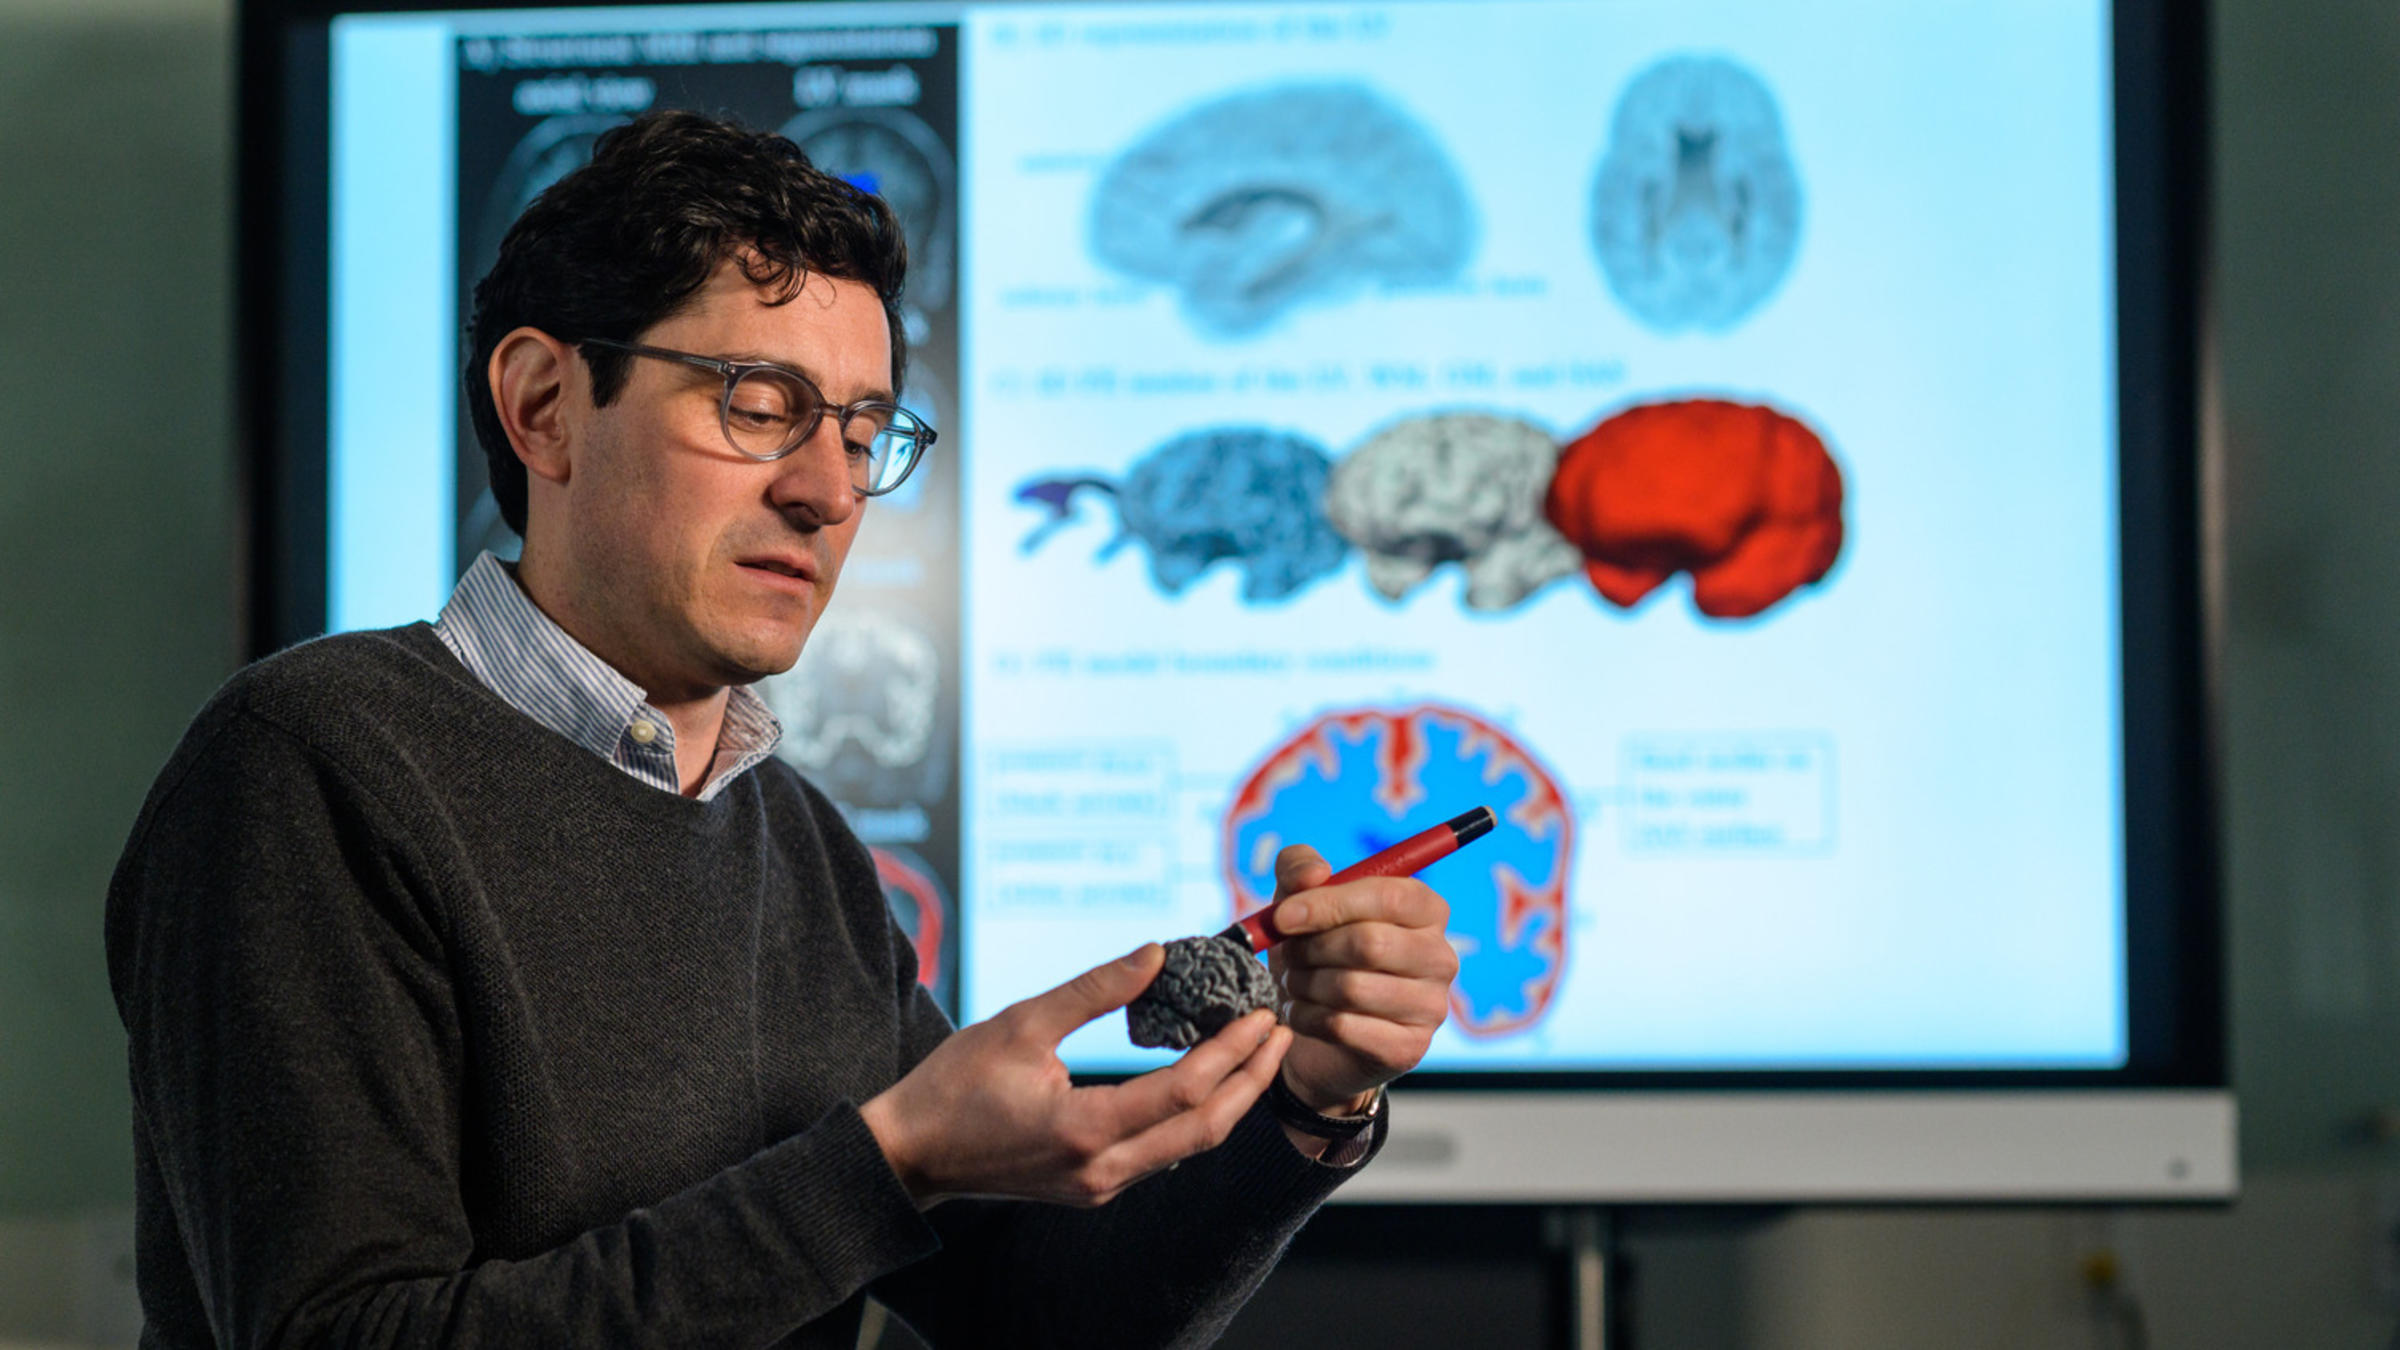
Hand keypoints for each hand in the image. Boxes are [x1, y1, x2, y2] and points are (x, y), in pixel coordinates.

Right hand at [860, 944, 1290, 1207]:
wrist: (911, 1155)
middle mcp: (1103, 1170)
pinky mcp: (1094, 1186)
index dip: (1232, 1051)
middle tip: (1281, 1030)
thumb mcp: (1020, 1022)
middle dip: (1251, 1080)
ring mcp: (1100, 1186)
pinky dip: (1193, 1112)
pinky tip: (1205, 1074)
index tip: (1262, 1013)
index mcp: (1085, 1130)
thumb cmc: (953, 1085)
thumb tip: (1156, 952)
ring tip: (1255, 1047)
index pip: (1185, 1091)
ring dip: (1228, 1097)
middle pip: (1205, 1129)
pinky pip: (1162, 1152)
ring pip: (1188, 1145)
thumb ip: (1094, 989)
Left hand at [1267, 845, 1457, 1114]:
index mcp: (1426, 909)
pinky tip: (1300, 1012)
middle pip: (1369, 943)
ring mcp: (1431, 1006)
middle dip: (1312, 948)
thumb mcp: (1300, 903)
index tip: (1283, 916)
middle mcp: (1441, 956)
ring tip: (1294, 982)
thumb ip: (1300, 869)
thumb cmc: (1317, 953)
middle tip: (1289, 955)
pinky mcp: (1409, 1047)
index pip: (1388, 896)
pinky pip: (1344, 1026)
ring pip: (1352, 987)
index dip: (1330, 903)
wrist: (1319, 1032)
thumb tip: (1316, 872)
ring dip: (1305, 983)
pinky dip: (1306, 1017)